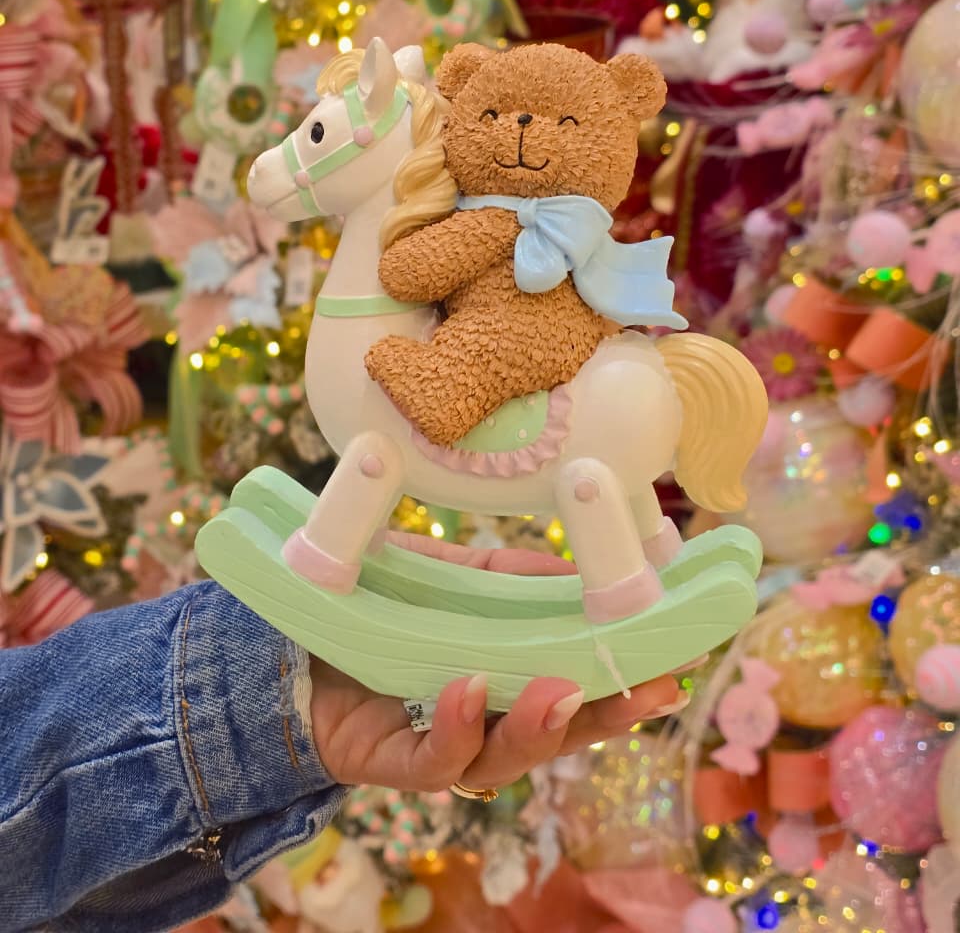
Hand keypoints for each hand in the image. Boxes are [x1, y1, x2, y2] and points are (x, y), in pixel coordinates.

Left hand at [310, 533, 685, 792]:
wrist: (286, 625)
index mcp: (507, 673)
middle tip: (650, 692)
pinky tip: (467, 688)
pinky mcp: (391, 762)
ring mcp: (439, 743)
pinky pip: (433, 759)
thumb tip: (577, 568)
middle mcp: (482, 717)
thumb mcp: (453, 572)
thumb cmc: (379, 598)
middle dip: (606, 716)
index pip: (576, 687)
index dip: (624, 683)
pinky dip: (456, 730)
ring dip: (538, 728)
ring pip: (503, 758)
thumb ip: (512, 574)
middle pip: (555, 733)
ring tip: (563, 695)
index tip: (674, 663)